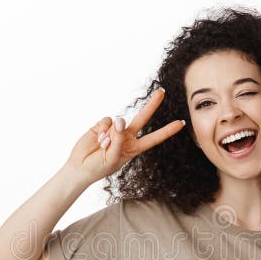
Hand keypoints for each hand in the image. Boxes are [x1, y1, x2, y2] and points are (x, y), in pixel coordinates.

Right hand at [65, 87, 185, 184]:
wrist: (80, 167)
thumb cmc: (99, 167)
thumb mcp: (113, 158)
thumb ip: (119, 140)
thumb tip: (120, 120)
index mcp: (134, 148)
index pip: (154, 138)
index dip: (167, 131)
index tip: (181, 123)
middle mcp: (127, 136)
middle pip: (143, 118)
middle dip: (152, 104)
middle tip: (162, 91)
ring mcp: (115, 130)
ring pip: (120, 122)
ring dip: (111, 135)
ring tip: (102, 146)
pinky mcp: (102, 125)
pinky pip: (107, 121)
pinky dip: (102, 130)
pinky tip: (97, 139)